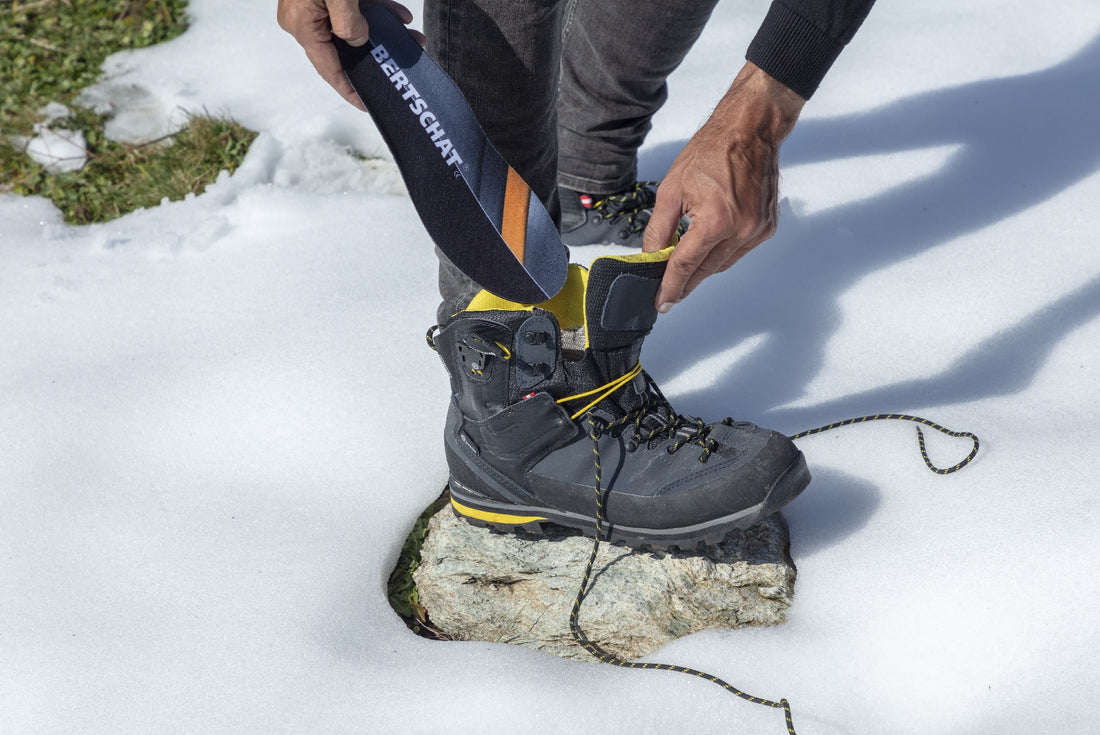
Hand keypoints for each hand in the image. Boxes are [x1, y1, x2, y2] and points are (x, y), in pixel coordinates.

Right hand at [277, 0, 420, 110]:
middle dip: (378, 55)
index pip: (328, 68)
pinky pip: (354, 10)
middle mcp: (306, 19)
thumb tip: (359, 40)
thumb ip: (348, 22)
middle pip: (346, 49)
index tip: (369, 104)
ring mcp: (316, 5)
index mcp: (302, 25)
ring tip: (413, 37)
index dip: (350, 89)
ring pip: (355, 28)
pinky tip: (400, 15)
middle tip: (407, 60)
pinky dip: (377, 12)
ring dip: (384, 32)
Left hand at [642, 62, 804, 311]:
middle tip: (667, 292)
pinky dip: (721, 255)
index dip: (669, 287)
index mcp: (715, 221)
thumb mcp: (671, 190)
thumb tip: (650, 257)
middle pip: (704, 270)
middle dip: (684, 283)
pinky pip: (738, 253)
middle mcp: (741, 231)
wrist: (749, 130)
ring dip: (702, 270)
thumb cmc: (711, 152)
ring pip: (722, 265)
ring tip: (684, 271)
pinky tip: (708, 249)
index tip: (660, 302)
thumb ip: (659, 230)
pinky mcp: (766, 228)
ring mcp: (757, 231)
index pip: (685, 265)